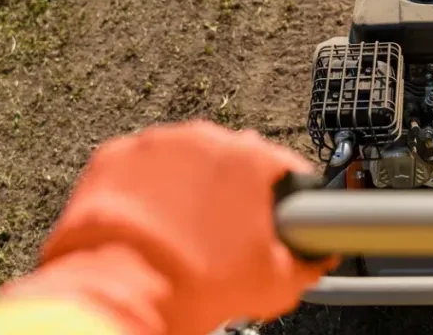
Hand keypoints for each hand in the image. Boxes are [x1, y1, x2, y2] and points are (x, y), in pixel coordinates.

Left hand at [0, 121, 335, 334]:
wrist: (119, 293)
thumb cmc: (193, 284)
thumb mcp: (275, 283)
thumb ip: (309, 261)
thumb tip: (316, 257)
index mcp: (253, 158)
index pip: (288, 168)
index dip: (289, 199)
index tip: (281, 219)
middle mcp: (207, 138)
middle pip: (235, 160)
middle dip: (236, 192)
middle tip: (228, 234)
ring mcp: (158, 143)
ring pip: (188, 159)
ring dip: (190, 186)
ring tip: (184, 231)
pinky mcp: (116, 155)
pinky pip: (143, 166)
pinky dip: (148, 188)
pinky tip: (151, 222)